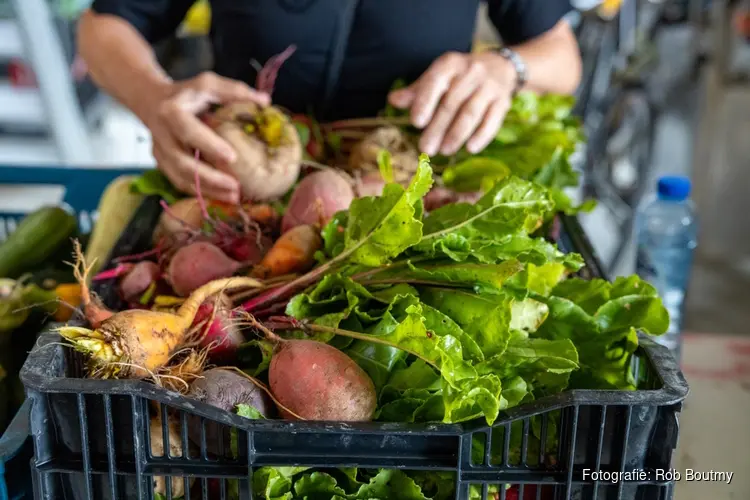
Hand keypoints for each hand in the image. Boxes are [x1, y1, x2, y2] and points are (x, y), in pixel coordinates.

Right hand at [142, 72, 269, 202]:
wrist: (151, 100)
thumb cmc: (187, 94)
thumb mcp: (207, 84)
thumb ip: (234, 91)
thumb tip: (264, 101)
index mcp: (171, 111)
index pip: (188, 130)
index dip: (208, 145)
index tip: (232, 157)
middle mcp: (161, 134)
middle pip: (182, 162)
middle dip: (209, 178)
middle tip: (236, 187)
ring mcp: (159, 152)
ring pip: (180, 177)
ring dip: (207, 190)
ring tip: (233, 197)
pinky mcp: (162, 163)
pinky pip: (180, 182)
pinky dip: (200, 192)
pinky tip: (221, 196)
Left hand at [388, 51, 515, 156]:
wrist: (500, 67)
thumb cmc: (460, 76)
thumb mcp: (438, 77)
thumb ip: (416, 91)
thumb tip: (393, 100)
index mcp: (451, 64)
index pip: (436, 81)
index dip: (425, 102)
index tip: (416, 122)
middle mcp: (472, 71)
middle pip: (452, 102)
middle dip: (438, 127)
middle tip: (425, 148)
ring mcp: (490, 86)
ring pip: (471, 112)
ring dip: (456, 134)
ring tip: (444, 151)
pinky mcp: (503, 102)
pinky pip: (492, 121)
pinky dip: (481, 136)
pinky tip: (470, 149)